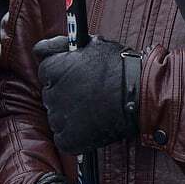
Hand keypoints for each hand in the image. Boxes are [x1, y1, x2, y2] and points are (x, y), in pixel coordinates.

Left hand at [33, 35, 138, 154]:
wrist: (141, 94)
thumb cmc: (121, 67)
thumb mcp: (92, 44)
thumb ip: (62, 46)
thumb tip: (43, 49)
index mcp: (52, 68)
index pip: (46, 71)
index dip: (63, 72)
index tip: (78, 76)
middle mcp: (50, 93)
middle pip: (51, 94)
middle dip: (66, 94)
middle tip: (90, 94)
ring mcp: (58, 118)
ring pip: (58, 117)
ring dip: (71, 115)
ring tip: (95, 110)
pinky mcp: (68, 139)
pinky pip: (64, 138)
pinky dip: (76, 135)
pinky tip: (93, 126)